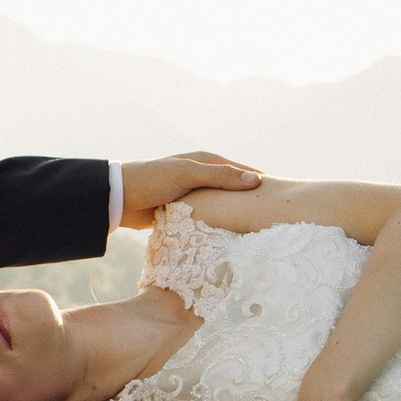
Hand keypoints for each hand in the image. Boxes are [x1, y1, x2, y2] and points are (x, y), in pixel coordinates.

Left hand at [119, 151, 262, 226]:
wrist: (118, 198)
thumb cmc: (151, 180)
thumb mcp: (188, 174)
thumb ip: (220, 176)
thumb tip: (256, 180)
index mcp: (206, 161)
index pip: (243, 171)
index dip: (261, 183)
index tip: (282, 198)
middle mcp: (203, 176)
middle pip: (234, 190)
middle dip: (251, 202)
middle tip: (273, 220)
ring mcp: (195, 194)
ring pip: (222, 206)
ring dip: (234, 216)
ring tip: (257, 233)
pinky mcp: (184, 212)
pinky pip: (208, 218)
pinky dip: (218, 225)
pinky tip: (229, 239)